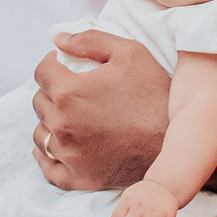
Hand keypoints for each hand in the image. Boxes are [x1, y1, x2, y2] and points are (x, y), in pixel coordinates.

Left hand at [33, 30, 168, 192]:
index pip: (42, 72)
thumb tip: (58, 38)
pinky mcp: (78, 177)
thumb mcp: (129, 53)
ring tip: (71, 117)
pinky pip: (48, 167)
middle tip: (74, 90)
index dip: (53, 64)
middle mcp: (62, 124)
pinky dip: (47, 156)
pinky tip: (56, 146)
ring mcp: (68, 154)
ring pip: (41, 133)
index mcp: (69, 92)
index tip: (65, 65)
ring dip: (50, 122)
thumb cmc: (154, 94)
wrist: (176, 141)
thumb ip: (89, 40)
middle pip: (39, 101)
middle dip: (53, 91)